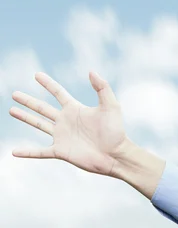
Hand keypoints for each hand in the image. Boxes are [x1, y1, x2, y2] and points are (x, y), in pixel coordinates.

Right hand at [9, 71, 128, 175]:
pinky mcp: (61, 151)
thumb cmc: (116, 131)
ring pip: (39, 125)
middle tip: (14, 94)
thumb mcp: (111, 106)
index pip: (58, 93)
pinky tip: (14, 152)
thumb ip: (102, 88)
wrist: (116, 155)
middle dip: (29, 101)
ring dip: (25, 118)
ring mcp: (62, 136)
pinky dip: (27, 152)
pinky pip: (40, 152)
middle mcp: (66, 121)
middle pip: (43, 108)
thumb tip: (92, 71)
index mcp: (75, 109)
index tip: (37, 75)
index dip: (48, 84)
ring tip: (11, 110)